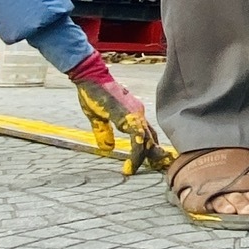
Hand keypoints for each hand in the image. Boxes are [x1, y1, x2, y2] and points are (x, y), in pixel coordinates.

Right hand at [66, 54, 172, 173]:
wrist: (91, 77)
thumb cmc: (93, 94)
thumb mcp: (97, 118)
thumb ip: (104, 132)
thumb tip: (108, 149)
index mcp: (132, 113)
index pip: (146, 133)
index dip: (147, 148)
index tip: (143, 162)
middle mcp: (138, 113)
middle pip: (151, 138)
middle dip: (154, 155)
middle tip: (157, 169)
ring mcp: (135, 114)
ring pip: (147, 140)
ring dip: (146, 158)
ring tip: (139, 171)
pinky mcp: (129, 116)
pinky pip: (138, 139)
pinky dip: (136, 154)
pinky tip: (131, 166)